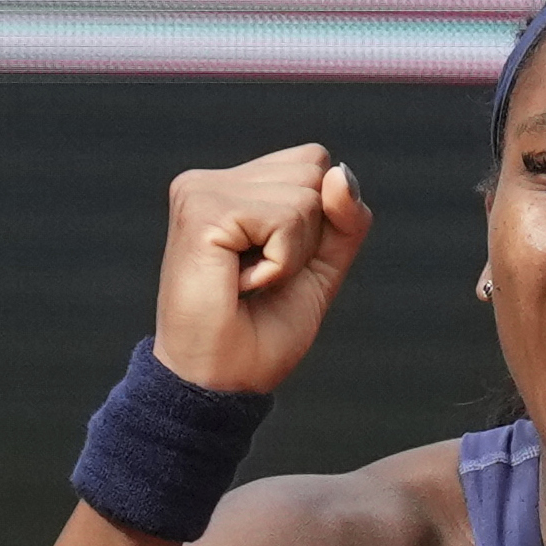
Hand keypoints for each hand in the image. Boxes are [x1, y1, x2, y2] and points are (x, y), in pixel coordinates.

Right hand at [153, 145, 371, 397]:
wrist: (220, 383)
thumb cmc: (260, 334)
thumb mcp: (320, 268)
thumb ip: (343, 219)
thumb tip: (340, 172)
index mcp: (233, 187)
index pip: (314, 162)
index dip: (320, 220)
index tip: (275, 264)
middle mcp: (213, 181)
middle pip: (314, 169)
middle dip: (308, 236)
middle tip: (261, 277)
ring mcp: (202, 190)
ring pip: (305, 195)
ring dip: (292, 255)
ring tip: (249, 282)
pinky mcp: (203, 210)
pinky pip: (286, 220)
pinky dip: (280, 264)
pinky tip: (241, 284)